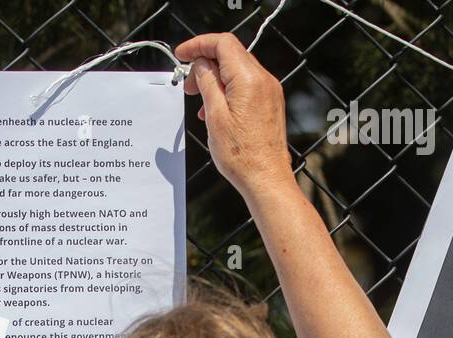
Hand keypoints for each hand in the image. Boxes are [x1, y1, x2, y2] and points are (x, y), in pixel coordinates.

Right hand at [175, 32, 291, 197]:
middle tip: (188, 85)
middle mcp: (263, 79)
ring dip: (215, 79)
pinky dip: (228, 89)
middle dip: (205, 64)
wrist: (266, 178)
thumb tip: (201, 64)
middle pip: (230, 54)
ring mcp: (269, 90)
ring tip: (200, 101)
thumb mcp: (215, 116)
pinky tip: (216, 109)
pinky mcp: (270, 102)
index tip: (182, 53)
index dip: (199, 44)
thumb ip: (207, 82)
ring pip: (237, 70)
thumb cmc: (241, 156)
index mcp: (248, 78)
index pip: (222, 43)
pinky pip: (246, 85)